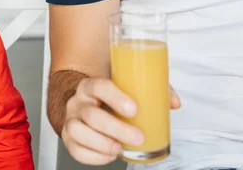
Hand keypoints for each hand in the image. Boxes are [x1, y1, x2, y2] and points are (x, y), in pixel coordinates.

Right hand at [62, 78, 180, 165]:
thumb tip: (173, 102)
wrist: (82, 102)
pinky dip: (94, 157)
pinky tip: (109, 155)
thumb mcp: (126, 87)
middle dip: (116, 129)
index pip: (99, 86)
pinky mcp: (68, 138)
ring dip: (102, 144)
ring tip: (120, 148)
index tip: (134, 109)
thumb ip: (151, 90)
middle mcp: (78, 102)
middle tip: (138, 137)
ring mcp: (71, 120)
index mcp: (91, 85)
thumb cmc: (107, 96)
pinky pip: (76, 150)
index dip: (115, 98)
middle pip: (92, 115)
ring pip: (79, 132)